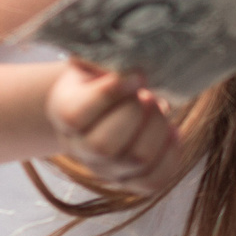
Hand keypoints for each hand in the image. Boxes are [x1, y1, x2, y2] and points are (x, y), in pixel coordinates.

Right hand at [46, 62, 185, 188]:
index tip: (137, 73)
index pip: (77, 116)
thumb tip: (131, 54)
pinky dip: (171, 155)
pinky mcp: (130, 181)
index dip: (110, 94)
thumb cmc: (104, 71)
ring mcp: (105, 170)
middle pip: (104, 147)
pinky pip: (153, 181)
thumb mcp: (96, 56)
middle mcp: (78, 148)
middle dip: (135, 114)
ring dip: (157, 130)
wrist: (107, 97)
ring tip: (160, 106)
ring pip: (135, 161)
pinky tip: (172, 131)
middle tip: (148, 93)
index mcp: (63, 112)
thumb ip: (104, 55)